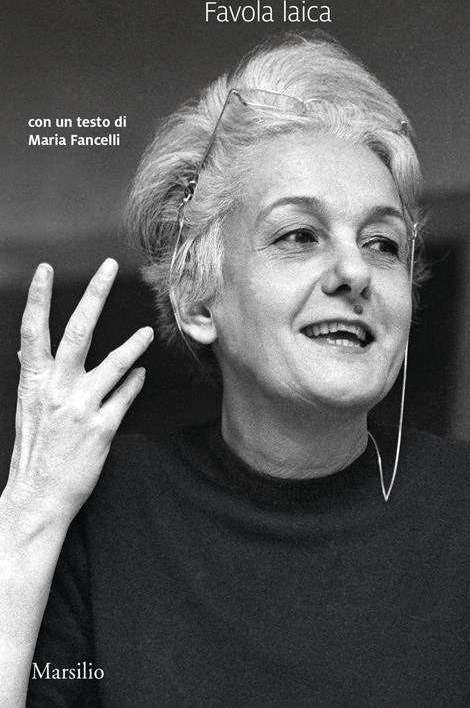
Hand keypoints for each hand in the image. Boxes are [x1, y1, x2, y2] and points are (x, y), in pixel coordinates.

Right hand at [8, 258, 152, 524]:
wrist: (37, 497)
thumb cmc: (34, 450)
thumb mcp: (28, 407)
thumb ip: (37, 376)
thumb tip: (36, 349)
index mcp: (33, 381)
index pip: (32, 330)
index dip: (37, 298)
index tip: (43, 269)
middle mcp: (56, 389)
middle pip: (79, 331)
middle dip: (95, 294)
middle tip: (109, 266)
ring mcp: (80, 408)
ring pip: (114, 363)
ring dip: (133, 345)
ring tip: (146, 332)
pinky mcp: (102, 429)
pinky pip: (125, 396)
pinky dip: (134, 383)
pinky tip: (141, 375)